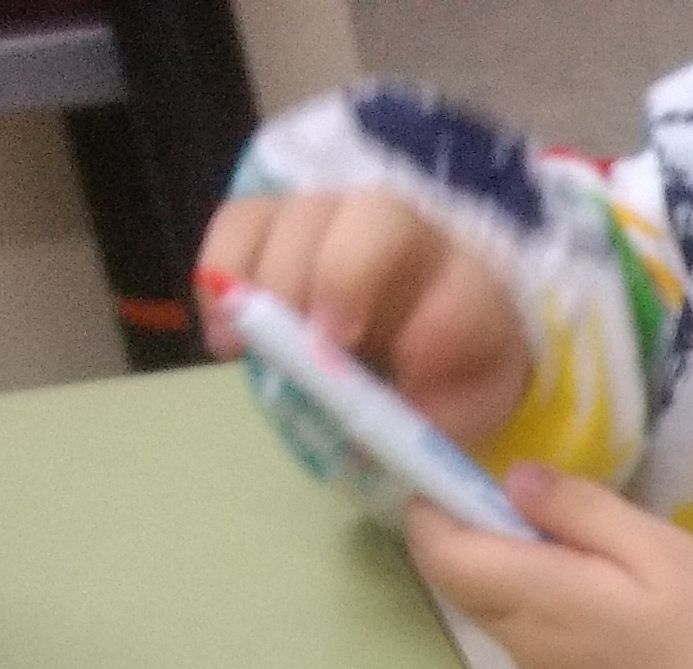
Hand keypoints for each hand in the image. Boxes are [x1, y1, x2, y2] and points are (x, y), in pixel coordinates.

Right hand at [194, 186, 529, 448]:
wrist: (423, 340)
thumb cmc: (442, 378)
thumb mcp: (463, 411)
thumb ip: (437, 419)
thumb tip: (376, 428)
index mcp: (472, 288)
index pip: (462, 289)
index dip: (432, 327)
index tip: (390, 362)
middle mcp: (410, 234)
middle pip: (377, 217)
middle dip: (340, 274)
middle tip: (317, 340)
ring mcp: (339, 217)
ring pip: (299, 216)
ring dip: (270, 281)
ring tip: (251, 349)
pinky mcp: (280, 219)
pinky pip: (240, 221)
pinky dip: (220, 274)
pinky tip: (224, 335)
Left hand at [405, 467, 692, 668]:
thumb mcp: (665, 552)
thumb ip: (583, 510)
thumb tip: (515, 481)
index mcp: (537, 599)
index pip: (439, 549)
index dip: (436, 505)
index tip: (472, 477)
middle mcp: (523, 650)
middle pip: (468, 585)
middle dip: (490, 541)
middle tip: (559, 517)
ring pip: (509, 620)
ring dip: (535, 586)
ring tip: (612, 574)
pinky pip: (544, 656)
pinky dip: (563, 627)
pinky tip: (627, 629)